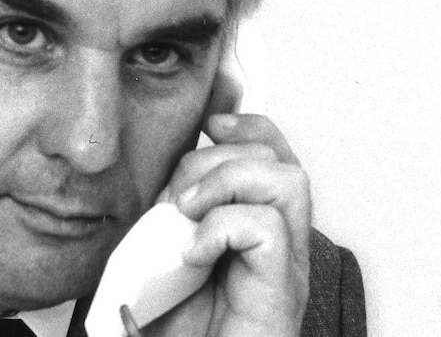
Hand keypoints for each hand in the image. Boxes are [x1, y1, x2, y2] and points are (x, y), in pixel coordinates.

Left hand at [142, 114, 310, 336]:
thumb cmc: (183, 328)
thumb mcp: (165, 255)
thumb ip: (166, 219)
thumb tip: (154, 180)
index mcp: (259, 226)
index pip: (274, 152)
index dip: (247, 125)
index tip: (209, 124)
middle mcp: (283, 240)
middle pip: (276, 157)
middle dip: (215, 159)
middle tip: (178, 199)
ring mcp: (286, 263)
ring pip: (287, 179)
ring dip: (226, 182)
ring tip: (189, 214)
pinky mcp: (282, 289)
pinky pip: (267, 228)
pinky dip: (221, 227)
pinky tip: (194, 253)